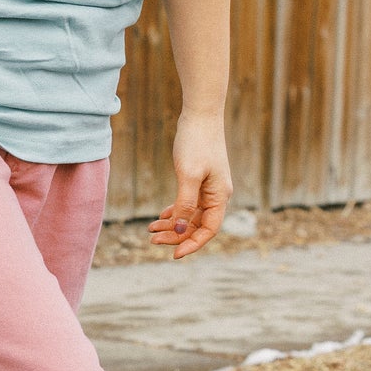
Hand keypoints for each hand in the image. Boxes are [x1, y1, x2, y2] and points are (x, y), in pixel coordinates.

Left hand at [150, 111, 231, 259]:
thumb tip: (180, 230)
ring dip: (172, 225)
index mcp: (220, 197)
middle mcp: (217, 195)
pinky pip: (187, 203)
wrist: (199, 116)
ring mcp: (208, 188)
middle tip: (152, 239)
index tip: (173, 255)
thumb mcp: (188, 176)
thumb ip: (185, 204)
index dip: (191, 244)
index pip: (208, 230)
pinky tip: (161, 218)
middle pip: (197, 225)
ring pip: (190, 215)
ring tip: (150, 230)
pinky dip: (174, 212)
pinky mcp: (198, 180)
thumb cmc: (196, 143)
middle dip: (176, 235)